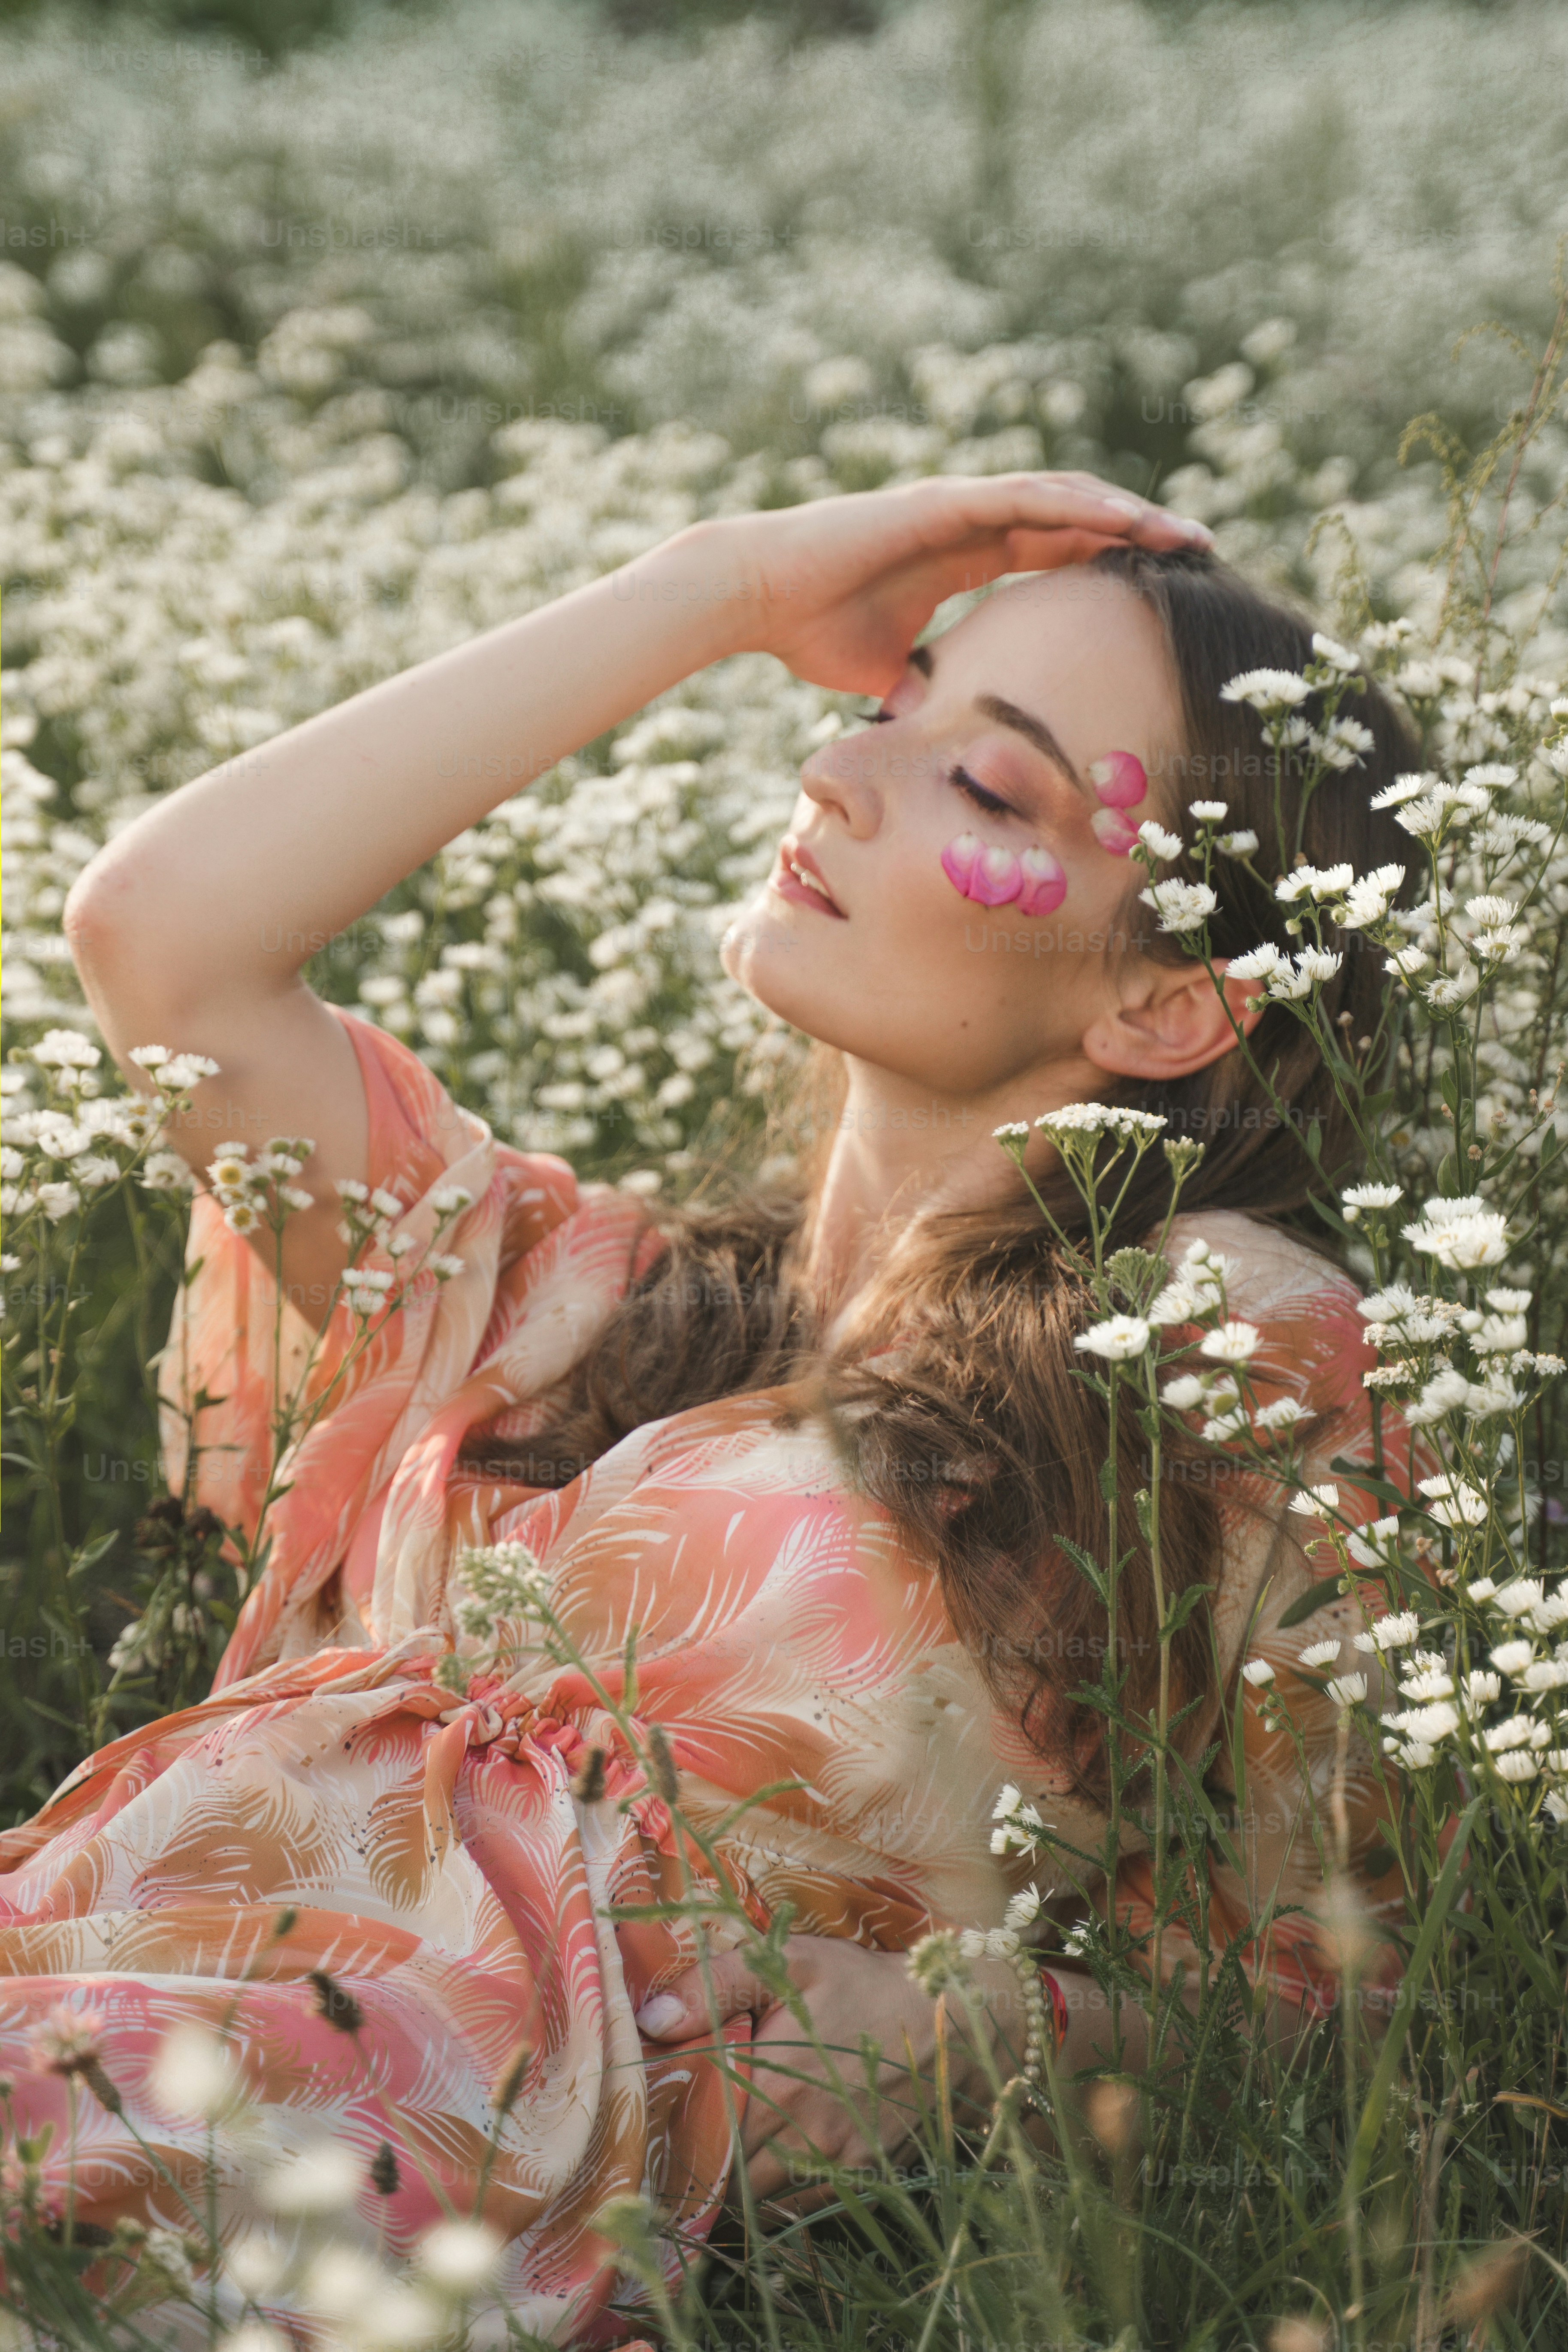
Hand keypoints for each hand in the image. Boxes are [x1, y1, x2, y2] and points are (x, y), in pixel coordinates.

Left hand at [635, 1932, 1026, 2212]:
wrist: (949, 2020)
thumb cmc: (862, 1986)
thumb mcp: (791, 1961)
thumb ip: (717, 1984)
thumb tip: (650, 2020)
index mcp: (775, 2085)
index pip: (700, 2139)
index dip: (668, 2145)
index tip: (645, 2140)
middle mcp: (800, 2136)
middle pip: (725, 2182)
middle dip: (694, 2175)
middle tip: (666, 2159)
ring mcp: (833, 2163)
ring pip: (760, 2204)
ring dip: (729, 2195)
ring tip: (704, 2172)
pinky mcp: (859, 2177)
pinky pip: (800, 2209)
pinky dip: (773, 2202)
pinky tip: (758, 2177)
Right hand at [711, 471, 1212, 695]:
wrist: (758, 595)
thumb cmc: (810, 633)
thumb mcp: (887, 672)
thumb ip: (923, 689)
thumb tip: (943, 732)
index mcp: (966, 555)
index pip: (1058, 550)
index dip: (1112, 559)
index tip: (1163, 582)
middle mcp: (970, 521)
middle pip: (1076, 517)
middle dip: (1139, 532)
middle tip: (1201, 550)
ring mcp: (957, 505)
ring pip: (1064, 498)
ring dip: (1126, 512)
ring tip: (1183, 532)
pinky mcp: (941, 502)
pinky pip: (1025, 495)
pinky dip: (1078, 503)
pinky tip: (1125, 515)